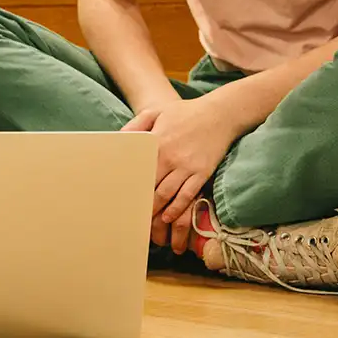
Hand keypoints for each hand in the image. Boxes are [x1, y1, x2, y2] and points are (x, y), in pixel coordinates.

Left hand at [123, 94, 237, 252]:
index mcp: (156, 143)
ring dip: (157, 212)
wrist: (219, 114)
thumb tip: (118, 138)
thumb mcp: (156, 112)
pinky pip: (187, 196)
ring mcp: (187, 167)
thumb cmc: (184, 113)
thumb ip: (135, 125)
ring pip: (167, 196)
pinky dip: (177, 209)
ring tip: (147, 225)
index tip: (120, 199)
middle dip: (141, 204)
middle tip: (131, 219)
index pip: (138, 170)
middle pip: (150, 187)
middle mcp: (170, 157)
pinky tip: (168, 218)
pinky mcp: (202, 173)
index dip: (129, 186)